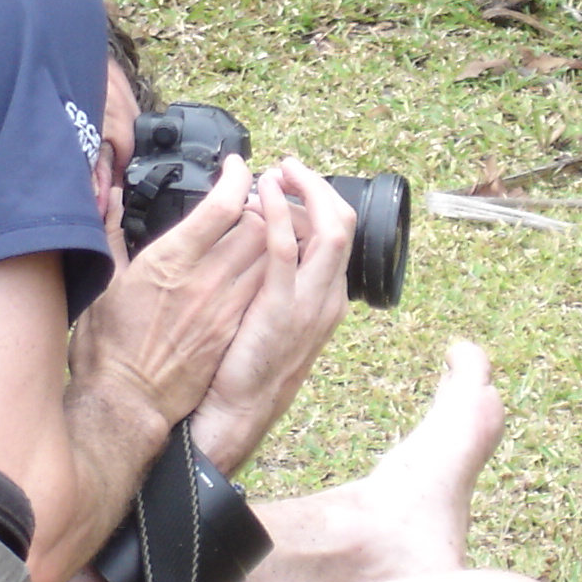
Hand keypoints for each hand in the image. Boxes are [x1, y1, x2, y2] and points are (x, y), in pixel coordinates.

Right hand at [69, 154, 268, 429]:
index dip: (237, 178)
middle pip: (257, 225)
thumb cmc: (108, 344)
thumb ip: (108, 229)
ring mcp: (227, 308)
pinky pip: (269, 289)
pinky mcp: (237, 332)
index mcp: (171, 259)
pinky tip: (268, 265)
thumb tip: (104, 191)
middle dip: (261, 205)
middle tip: (255, 198)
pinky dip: (274, 270)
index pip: (222, 205)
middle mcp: (206, 279)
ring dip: (274, 236)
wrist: (127, 402)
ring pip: (271, 256)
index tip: (237, 168)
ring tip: (266, 227)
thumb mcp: (103, 279)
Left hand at [189, 156, 355, 471]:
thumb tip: (265, 251)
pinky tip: (263, 193)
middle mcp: (328, 299)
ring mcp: (310, 304)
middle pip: (344, 225)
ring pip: (329, 229)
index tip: (293, 185)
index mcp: (328, 301)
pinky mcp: (281, 307)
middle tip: (289, 167)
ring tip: (279, 171)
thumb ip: (280, 289)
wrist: (237, 414)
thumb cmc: (245, 371)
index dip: (320, 204)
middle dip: (319, 187)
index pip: (339, 238)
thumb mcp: (277, 326)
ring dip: (305, 191)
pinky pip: (286, 247)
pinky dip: (278, 211)